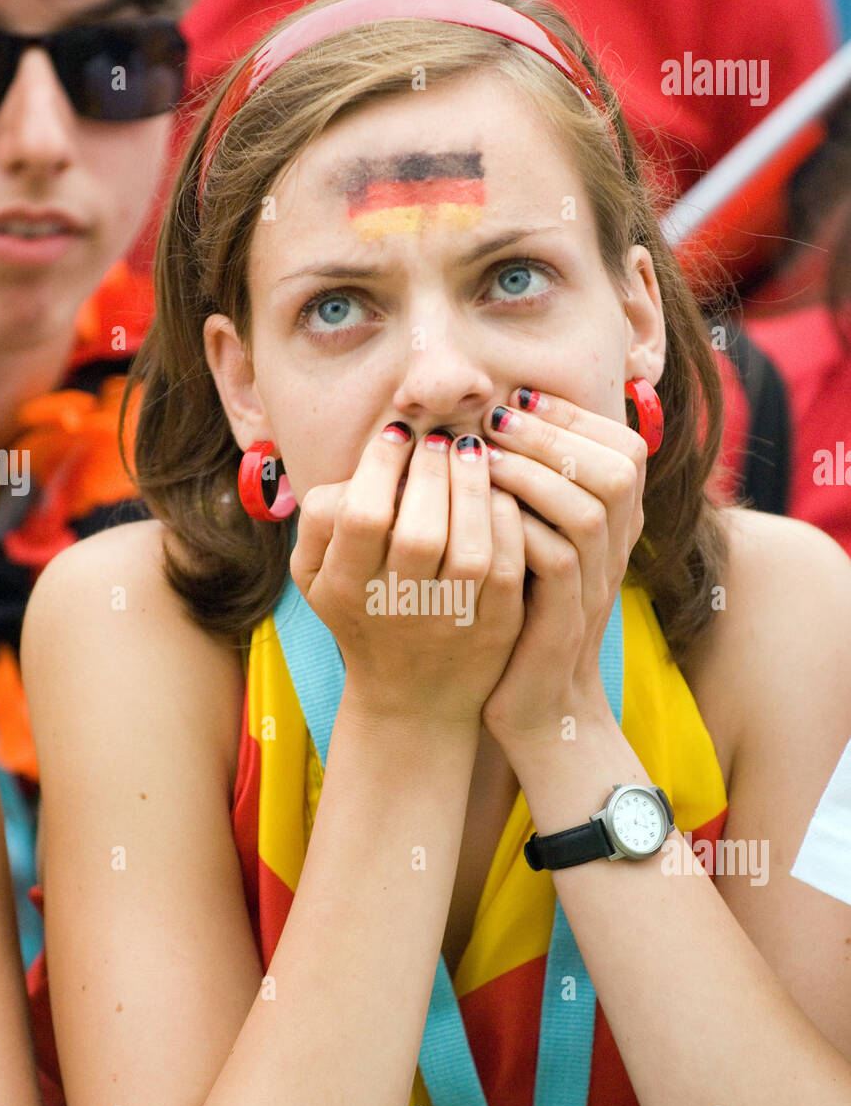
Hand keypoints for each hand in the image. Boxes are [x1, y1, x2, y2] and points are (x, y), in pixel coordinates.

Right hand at [290, 422, 525, 729]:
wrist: (410, 698)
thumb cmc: (360, 610)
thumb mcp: (314, 573)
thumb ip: (321, 516)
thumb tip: (368, 460)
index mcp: (344, 588)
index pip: (362, 516)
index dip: (382, 466)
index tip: (399, 434)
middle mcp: (395, 610)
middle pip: (421, 532)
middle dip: (434, 471)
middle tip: (441, 439)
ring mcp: (448, 623)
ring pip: (471, 550)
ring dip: (475, 489)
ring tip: (473, 453)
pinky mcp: (494, 629)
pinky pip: (509, 568)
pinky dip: (508, 522)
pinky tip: (501, 493)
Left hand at [478, 386, 647, 751]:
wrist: (536, 707)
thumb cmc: (522, 617)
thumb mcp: (535, 549)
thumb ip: (533, 494)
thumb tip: (498, 421)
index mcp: (614, 528)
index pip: (625, 448)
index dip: (574, 416)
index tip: (518, 397)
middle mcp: (615, 553)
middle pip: (619, 468)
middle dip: (554, 433)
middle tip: (497, 418)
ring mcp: (595, 589)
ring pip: (589, 511)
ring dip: (533, 474)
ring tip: (482, 455)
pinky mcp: (563, 624)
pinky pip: (556, 562)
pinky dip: (519, 528)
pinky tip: (479, 512)